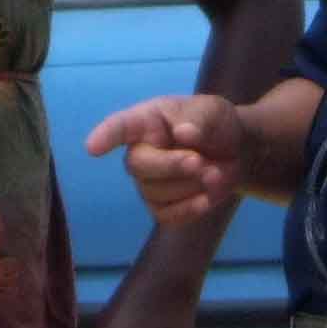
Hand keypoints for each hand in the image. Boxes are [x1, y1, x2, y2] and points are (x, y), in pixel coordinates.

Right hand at [85, 94, 244, 226]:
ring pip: (155, 193)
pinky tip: (207, 198)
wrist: (234, 151)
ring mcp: (147, 182)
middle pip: (138, 165)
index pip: (120, 127)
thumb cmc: (214, 124)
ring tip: (217, 172)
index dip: (105, 137)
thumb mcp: (213, 112)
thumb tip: (183, 133)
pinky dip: (190, 209)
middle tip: (200, 161)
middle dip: (171, 166)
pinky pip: (167, 216)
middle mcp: (140, 152)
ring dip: (191, 185)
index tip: (93, 148)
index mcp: (146, 121)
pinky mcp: (161, 207)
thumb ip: (200, 120)